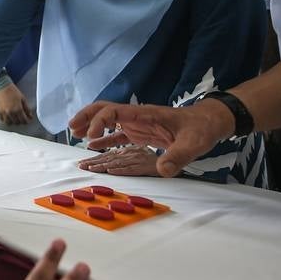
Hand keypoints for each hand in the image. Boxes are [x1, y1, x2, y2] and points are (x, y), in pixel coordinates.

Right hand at [0, 83, 32, 124]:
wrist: (2, 86)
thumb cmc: (12, 91)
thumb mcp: (23, 99)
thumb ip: (27, 108)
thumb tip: (30, 115)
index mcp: (18, 109)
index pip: (23, 120)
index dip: (27, 121)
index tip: (27, 120)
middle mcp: (11, 112)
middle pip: (17, 122)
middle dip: (20, 121)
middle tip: (21, 118)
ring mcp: (4, 112)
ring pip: (9, 123)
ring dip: (12, 122)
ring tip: (14, 119)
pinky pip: (2, 119)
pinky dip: (5, 119)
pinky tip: (8, 117)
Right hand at [68, 100, 233, 177]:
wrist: (208, 123)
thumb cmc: (201, 129)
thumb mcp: (193, 143)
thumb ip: (178, 156)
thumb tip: (163, 170)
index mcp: (144, 114)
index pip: (113, 111)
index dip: (98, 122)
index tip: (91, 138)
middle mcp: (136, 116)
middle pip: (104, 109)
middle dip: (86, 116)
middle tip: (71, 128)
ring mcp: (137, 124)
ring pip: (107, 119)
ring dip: (90, 125)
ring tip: (74, 134)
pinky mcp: (141, 133)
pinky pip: (117, 134)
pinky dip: (103, 139)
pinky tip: (92, 146)